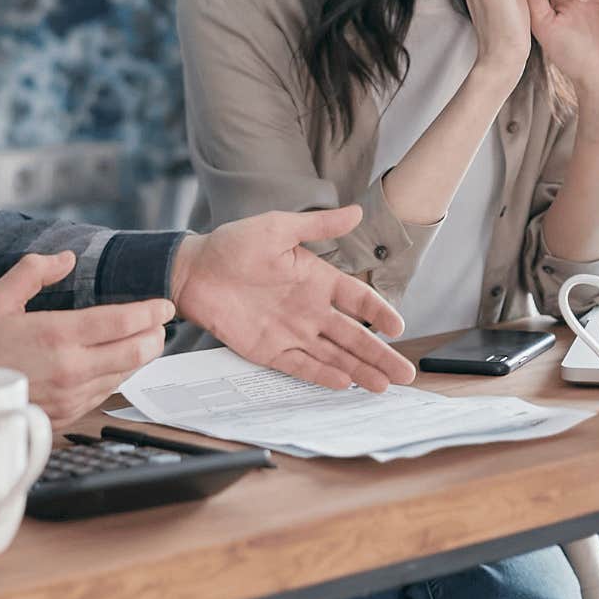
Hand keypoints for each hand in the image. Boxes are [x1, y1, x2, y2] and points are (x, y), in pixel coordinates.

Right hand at [0, 251, 171, 426]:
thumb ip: (33, 272)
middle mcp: (71, 368)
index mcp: (57, 335)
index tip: (163, 305)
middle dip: (156, 336)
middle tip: (161, 323)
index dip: (150, 312)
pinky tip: (116, 363)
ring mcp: (73, 395)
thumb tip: (65, 258)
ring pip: (125, 374)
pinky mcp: (70, 414)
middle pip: (136, 352)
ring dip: (140, 356)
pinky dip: (119, 375)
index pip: (121, 322)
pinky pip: (106, 392)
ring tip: (144, 340)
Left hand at [170, 206, 415, 390]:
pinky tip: (344, 383)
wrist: (194, 270)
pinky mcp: (269, 349)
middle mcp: (309, 308)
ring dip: (358, 369)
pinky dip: (321, 374)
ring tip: (383, 385)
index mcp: (317, 279)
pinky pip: (301, 364)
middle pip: (353, 335)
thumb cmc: (233, 244)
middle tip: (405, 373)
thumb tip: (356, 212)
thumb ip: (318, 226)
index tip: (398, 328)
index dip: (379, 313)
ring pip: (333, 354)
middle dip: (379, 354)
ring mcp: (291, 331)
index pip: (357, 299)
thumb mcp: (278, 228)